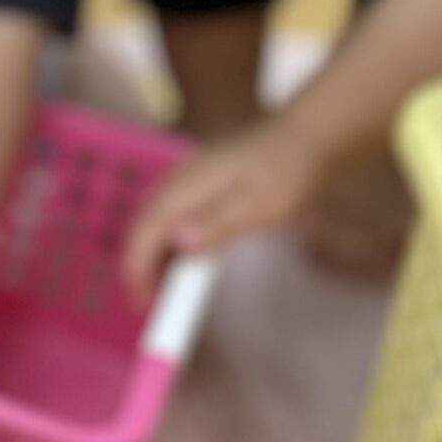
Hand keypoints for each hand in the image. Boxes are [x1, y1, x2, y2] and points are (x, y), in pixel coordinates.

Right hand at [122, 119, 327, 298]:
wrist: (304, 138)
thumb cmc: (287, 172)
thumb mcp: (260, 205)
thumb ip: (218, 223)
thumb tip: (178, 242)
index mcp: (188, 184)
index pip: (148, 226)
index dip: (137, 262)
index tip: (140, 296)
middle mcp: (178, 180)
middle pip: (144, 225)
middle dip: (138, 264)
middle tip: (146, 303)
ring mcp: (184, 180)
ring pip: (153, 221)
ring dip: (150, 255)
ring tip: (157, 289)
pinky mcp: (195, 184)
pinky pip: (168, 216)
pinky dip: (165, 243)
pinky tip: (176, 261)